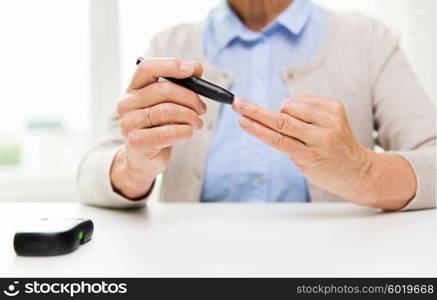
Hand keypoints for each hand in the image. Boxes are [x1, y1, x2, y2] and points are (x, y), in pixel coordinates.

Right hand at [111, 58, 206, 198]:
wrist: (143, 159)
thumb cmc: (158, 127)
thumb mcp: (168, 103)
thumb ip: (182, 84)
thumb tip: (196, 67)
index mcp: (134, 89)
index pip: (148, 68)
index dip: (170, 66)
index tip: (192, 70)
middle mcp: (127, 103)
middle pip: (164, 90)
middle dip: (190, 98)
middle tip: (202, 108)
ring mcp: (129, 123)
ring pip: (168, 110)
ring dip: (190, 116)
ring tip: (197, 123)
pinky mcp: (136, 142)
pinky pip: (167, 132)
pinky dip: (184, 131)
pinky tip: (189, 132)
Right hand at [232, 95, 414, 208]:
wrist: (357, 170)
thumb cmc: (324, 170)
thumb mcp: (302, 164)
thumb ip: (286, 142)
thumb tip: (267, 117)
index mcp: (310, 155)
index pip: (277, 138)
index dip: (256, 128)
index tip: (240, 119)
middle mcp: (322, 136)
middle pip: (282, 119)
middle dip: (256, 110)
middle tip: (238, 103)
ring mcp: (331, 120)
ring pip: (292, 104)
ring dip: (283, 111)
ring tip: (293, 125)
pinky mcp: (336, 107)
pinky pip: (304, 99)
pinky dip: (296, 105)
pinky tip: (303, 117)